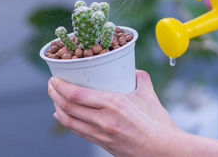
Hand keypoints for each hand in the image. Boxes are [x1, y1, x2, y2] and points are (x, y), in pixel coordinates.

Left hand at [48, 70, 181, 155]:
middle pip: (68, 107)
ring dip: (57, 107)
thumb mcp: (148, 95)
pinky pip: (78, 131)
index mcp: (113, 104)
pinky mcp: (103, 144)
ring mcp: (101, 134)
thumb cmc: (158, 123)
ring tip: (54, 97)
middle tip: (51, 85)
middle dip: (54, 94)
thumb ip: (139, 78)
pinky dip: (66, 122)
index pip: (76, 94)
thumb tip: (132, 69)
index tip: (54, 78)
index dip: (60, 86)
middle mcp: (103, 120)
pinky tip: (61, 115)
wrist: (166, 151)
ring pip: (69, 121)